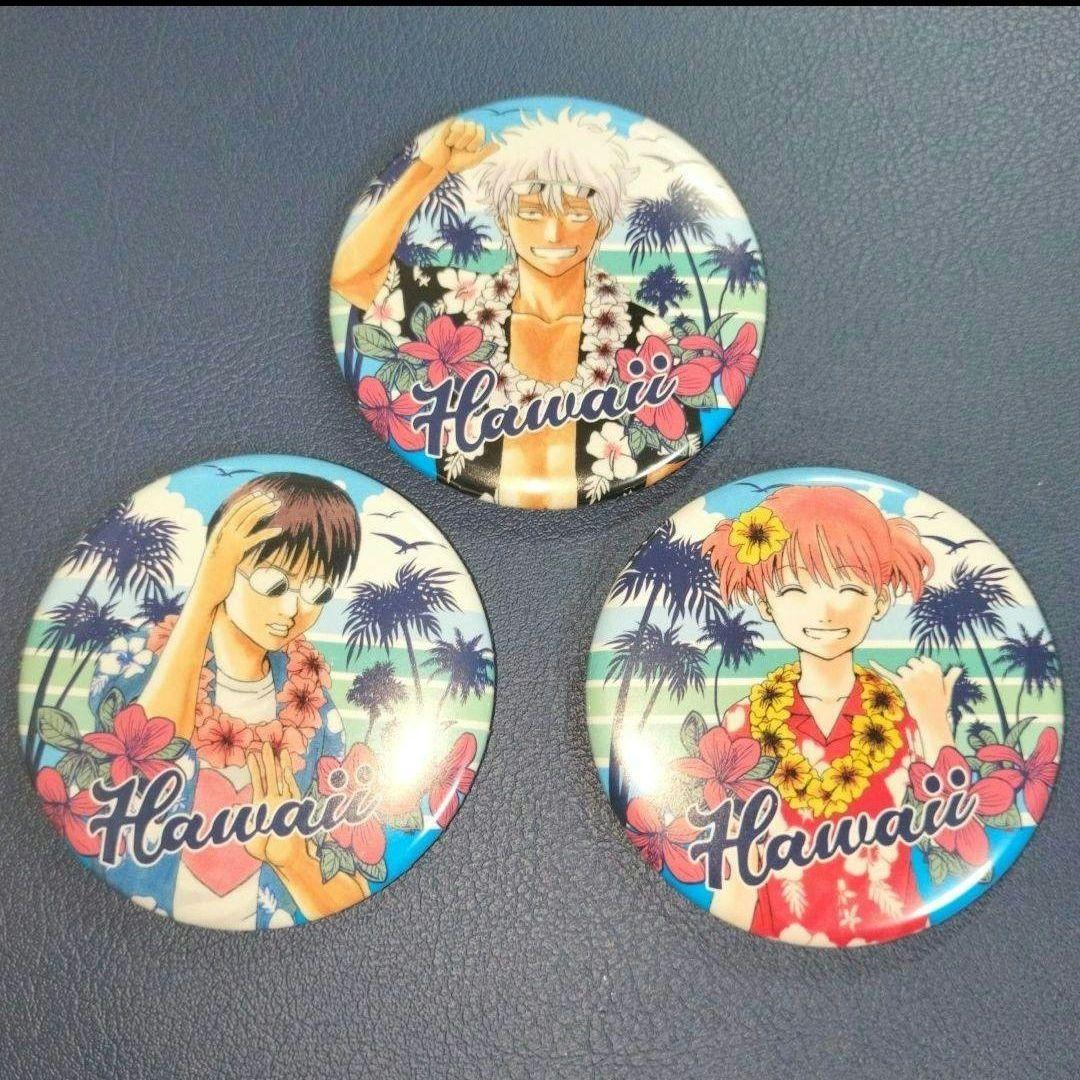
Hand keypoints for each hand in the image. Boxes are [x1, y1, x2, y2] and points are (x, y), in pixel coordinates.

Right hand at [191, 489, 281, 608]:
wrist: (207, 589)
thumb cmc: (216, 574)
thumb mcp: (223, 555)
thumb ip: (232, 545)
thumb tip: (243, 540)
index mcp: (218, 530)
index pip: (234, 509)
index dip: (248, 499)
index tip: (261, 493)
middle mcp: (222, 533)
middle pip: (242, 511)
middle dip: (258, 501)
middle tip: (273, 495)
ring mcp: (227, 542)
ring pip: (248, 520)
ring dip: (264, 509)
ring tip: (277, 504)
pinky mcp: (234, 553)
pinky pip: (254, 539)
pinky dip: (267, 533)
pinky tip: (279, 530)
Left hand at [244, 741, 308, 869]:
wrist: (284, 859)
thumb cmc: (267, 851)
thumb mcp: (249, 835)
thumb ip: (243, 821)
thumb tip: (235, 808)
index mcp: (263, 806)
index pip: (259, 782)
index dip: (255, 768)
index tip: (251, 754)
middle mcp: (275, 801)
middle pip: (271, 776)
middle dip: (267, 760)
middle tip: (264, 744)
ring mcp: (284, 804)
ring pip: (281, 779)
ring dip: (277, 765)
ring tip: (276, 750)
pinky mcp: (293, 809)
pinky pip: (291, 790)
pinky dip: (288, 778)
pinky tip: (285, 768)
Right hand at [418, 118, 496, 176]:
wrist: (439, 164)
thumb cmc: (456, 162)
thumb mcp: (474, 159)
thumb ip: (485, 152)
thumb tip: (499, 145)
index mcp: (475, 134)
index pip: (483, 131)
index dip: (477, 143)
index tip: (469, 150)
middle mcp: (467, 127)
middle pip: (477, 128)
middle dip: (470, 143)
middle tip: (460, 148)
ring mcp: (457, 124)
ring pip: (468, 127)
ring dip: (460, 141)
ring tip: (453, 145)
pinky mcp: (448, 123)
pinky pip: (457, 126)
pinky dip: (453, 137)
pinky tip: (447, 141)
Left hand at [869, 657, 960, 759]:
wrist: (931, 719)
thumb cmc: (940, 706)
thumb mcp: (947, 690)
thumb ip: (950, 678)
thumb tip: (958, 668)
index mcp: (935, 668)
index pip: (921, 660)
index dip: (921, 671)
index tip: (926, 683)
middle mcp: (924, 670)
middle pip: (910, 663)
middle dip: (912, 673)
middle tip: (919, 688)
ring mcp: (912, 677)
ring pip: (902, 670)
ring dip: (904, 679)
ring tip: (913, 692)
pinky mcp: (902, 684)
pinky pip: (889, 673)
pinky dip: (879, 668)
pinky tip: (870, 661)